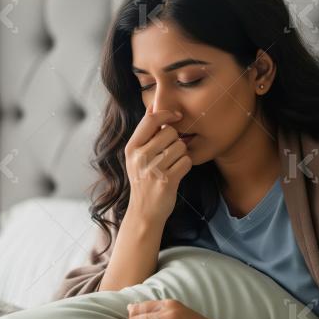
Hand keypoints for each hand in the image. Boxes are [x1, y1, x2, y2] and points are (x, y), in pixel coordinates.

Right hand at [124, 104, 191, 225]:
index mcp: (132, 148)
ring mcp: (153, 169)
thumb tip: (153, 106)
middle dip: (175, 140)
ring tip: (173, 164)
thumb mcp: (136, 156)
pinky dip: (185, 166)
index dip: (167, 113)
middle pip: (170, 132)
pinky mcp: (167, 181)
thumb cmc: (143, 180)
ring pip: (180, 146)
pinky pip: (186, 161)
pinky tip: (177, 172)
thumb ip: (145, 132)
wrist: (144, 212)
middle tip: (170, 152)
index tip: (177, 116)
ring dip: (181, 154)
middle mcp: (140, 157)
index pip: (151, 120)